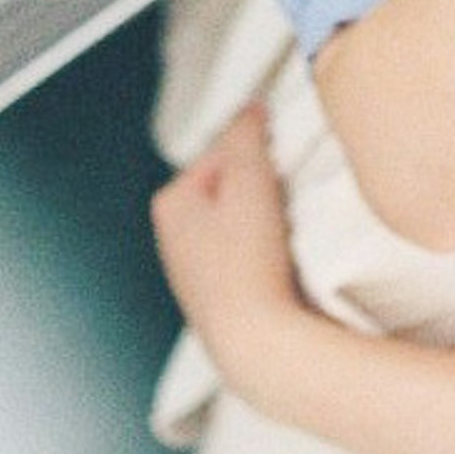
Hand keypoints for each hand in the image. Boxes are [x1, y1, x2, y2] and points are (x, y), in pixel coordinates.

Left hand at [152, 105, 307, 380]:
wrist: (256, 343)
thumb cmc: (247, 265)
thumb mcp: (249, 179)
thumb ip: (247, 133)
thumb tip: (250, 109)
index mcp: (170, 203)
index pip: (221, 151)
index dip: (259, 154)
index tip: (281, 169)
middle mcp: (172, 238)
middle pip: (229, 188)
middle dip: (260, 189)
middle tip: (284, 204)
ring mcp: (193, 272)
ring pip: (238, 225)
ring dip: (265, 223)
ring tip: (284, 238)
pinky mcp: (217, 299)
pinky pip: (245, 258)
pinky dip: (265, 256)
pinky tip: (280, 268)